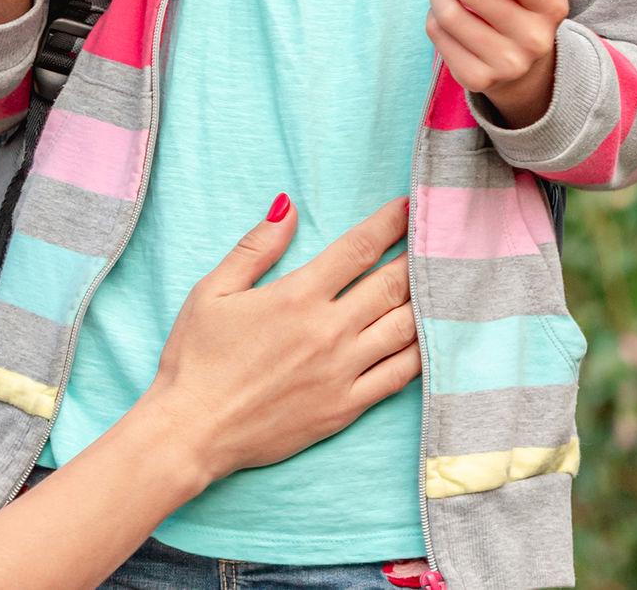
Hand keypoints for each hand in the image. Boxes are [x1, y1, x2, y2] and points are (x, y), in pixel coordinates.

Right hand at [137, 197, 419, 482]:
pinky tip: (431, 337)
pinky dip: (421, 353)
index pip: (357, 249)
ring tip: (443, 282)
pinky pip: (399, 376)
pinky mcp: (347, 407)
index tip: (407, 208)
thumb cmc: (195, 358)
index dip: (388, 224)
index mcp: (297, 296)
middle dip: (418, 257)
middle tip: (437, 239)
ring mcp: (343, 371)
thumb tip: (288, 206)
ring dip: (427, 301)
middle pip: (392, 285)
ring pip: (404, 328)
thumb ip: (256, 247)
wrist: (193, 430)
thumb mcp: (212, 290)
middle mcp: (329, 330)